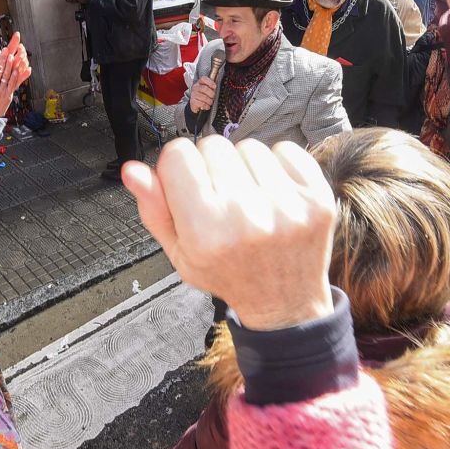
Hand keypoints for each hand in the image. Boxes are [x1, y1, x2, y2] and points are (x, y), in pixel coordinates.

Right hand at [123, 136, 336, 330]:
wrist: (285, 301)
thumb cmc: (228, 274)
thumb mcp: (180, 253)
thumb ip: (154, 210)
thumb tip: (133, 170)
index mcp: (206, 232)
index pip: (178, 155)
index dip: (178, 168)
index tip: (188, 187)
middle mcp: (246, 217)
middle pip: (213, 146)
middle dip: (212, 167)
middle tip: (222, 200)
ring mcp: (287, 207)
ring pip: (249, 146)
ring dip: (245, 167)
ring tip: (250, 199)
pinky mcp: (316, 199)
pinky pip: (286, 149)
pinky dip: (277, 166)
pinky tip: (274, 195)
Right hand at [188, 76, 217, 112]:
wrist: (197, 104)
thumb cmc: (204, 96)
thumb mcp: (208, 90)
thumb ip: (212, 87)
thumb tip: (218, 86)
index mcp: (200, 83)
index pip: (203, 79)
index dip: (210, 82)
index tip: (214, 87)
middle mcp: (195, 87)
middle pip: (204, 88)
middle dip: (211, 94)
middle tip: (213, 97)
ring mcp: (193, 94)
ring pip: (203, 97)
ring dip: (209, 101)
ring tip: (210, 102)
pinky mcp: (192, 101)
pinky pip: (201, 103)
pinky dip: (206, 106)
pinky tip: (207, 106)